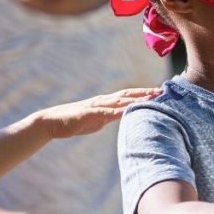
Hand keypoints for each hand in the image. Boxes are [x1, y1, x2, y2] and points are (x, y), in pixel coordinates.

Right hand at [34, 87, 161, 138]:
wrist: (52, 122)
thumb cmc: (75, 122)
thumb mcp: (97, 121)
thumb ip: (110, 118)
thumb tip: (122, 119)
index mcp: (106, 102)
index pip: (128, 96)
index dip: (144, 94)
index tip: (159, 93)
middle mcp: (103, 100)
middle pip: (128, 94)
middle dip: (145, 93)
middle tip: (161, 91)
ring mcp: (96, 106)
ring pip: (119, 101)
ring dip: (135, 100)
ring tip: (151, 99)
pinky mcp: (88, 113)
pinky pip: (105, 112)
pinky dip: (118, 111)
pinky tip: (128, 111)